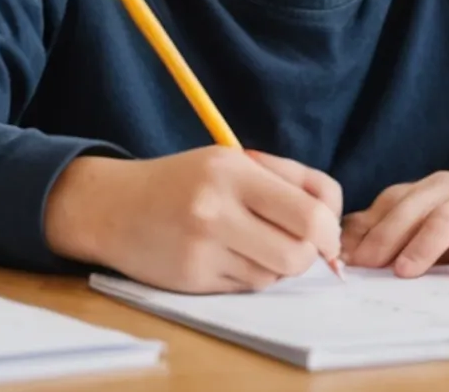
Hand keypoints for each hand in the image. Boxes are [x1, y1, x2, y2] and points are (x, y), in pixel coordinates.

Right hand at [45, 148, 343, 292]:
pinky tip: (227, 256)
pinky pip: (247, 287)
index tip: (327, 233)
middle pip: (298, 253)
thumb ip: (288, 182)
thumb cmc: (184, 181)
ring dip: (277, 265)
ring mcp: (202, 248)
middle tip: (301, 246)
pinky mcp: (192, 279)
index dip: (330, 231)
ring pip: (275, 274)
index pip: (310, 213)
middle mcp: (216, 209)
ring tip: (253, 243)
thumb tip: (335, 225)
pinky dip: (250, 276)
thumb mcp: (232, 161)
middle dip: (310, 255)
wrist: (113, 206)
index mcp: (232, 171)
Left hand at [342, 155, 448, 277]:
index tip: (340, 257)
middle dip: (386, 235)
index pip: (393, 201)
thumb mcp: (443, 217)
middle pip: (417, 206)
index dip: (366, 228)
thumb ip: (402, 228)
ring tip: (405, 270)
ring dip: (426, 242)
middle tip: (363, 266)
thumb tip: (347, 245)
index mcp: (435, 188)